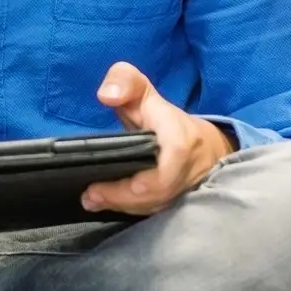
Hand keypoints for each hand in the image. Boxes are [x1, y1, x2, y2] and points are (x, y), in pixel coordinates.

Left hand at [80, 62, 233, 216]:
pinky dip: (129, 209)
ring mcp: (185, 186)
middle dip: (125, 195)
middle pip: (161, 188)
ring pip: (157, 203)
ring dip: (124, 205)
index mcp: (180, 134)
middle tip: (91, 195)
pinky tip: (107, 204)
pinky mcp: (177, 201)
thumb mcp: (142, 90)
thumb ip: (124, 81)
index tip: (131, 184)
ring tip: (92, 200)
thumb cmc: (161, 117)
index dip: (156, 174)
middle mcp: (188, 164)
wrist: (200, 146)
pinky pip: (155, 209)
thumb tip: (107, 94)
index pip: (177, 151)